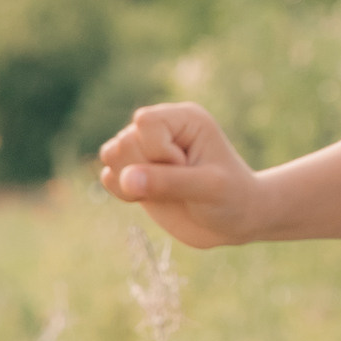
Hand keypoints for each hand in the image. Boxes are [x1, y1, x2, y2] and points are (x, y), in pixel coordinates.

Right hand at [96, 102, 263, 250]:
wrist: (234, 223)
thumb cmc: (231, 198)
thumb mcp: (208, 188)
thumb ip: (167, 182)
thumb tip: (124, 178)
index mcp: (184, 118)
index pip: (146, 122)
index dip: (159, 151)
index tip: (187, 167)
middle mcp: (162, 128)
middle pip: (125, 140)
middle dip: (147, 169)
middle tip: (180, 181)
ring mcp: (146, 150)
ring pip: (111, 154)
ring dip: (130, 180)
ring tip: (165, 190)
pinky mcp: (135, 172)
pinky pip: (107, 176)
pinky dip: (122, 192)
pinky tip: (150, 198)